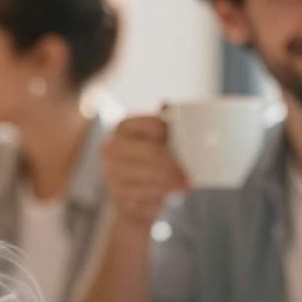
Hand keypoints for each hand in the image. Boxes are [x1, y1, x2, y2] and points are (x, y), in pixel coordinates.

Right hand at [102, 114, 188, 230]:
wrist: (135, 199)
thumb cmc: (151, 162)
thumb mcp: (157, 140)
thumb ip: (165, 121)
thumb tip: (169, 102)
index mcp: (122, 127)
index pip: (150, 124)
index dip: (168, 131)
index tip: (186, 139)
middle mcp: (111, 148)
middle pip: (149, 152)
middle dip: (172, 163)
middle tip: (189, 172)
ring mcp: (111, 174)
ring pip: (147, 176)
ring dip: (170, 182)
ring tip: (186, 185)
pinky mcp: (118, 197)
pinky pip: (143, 196)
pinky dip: (161, 196)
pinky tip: (172, 196)